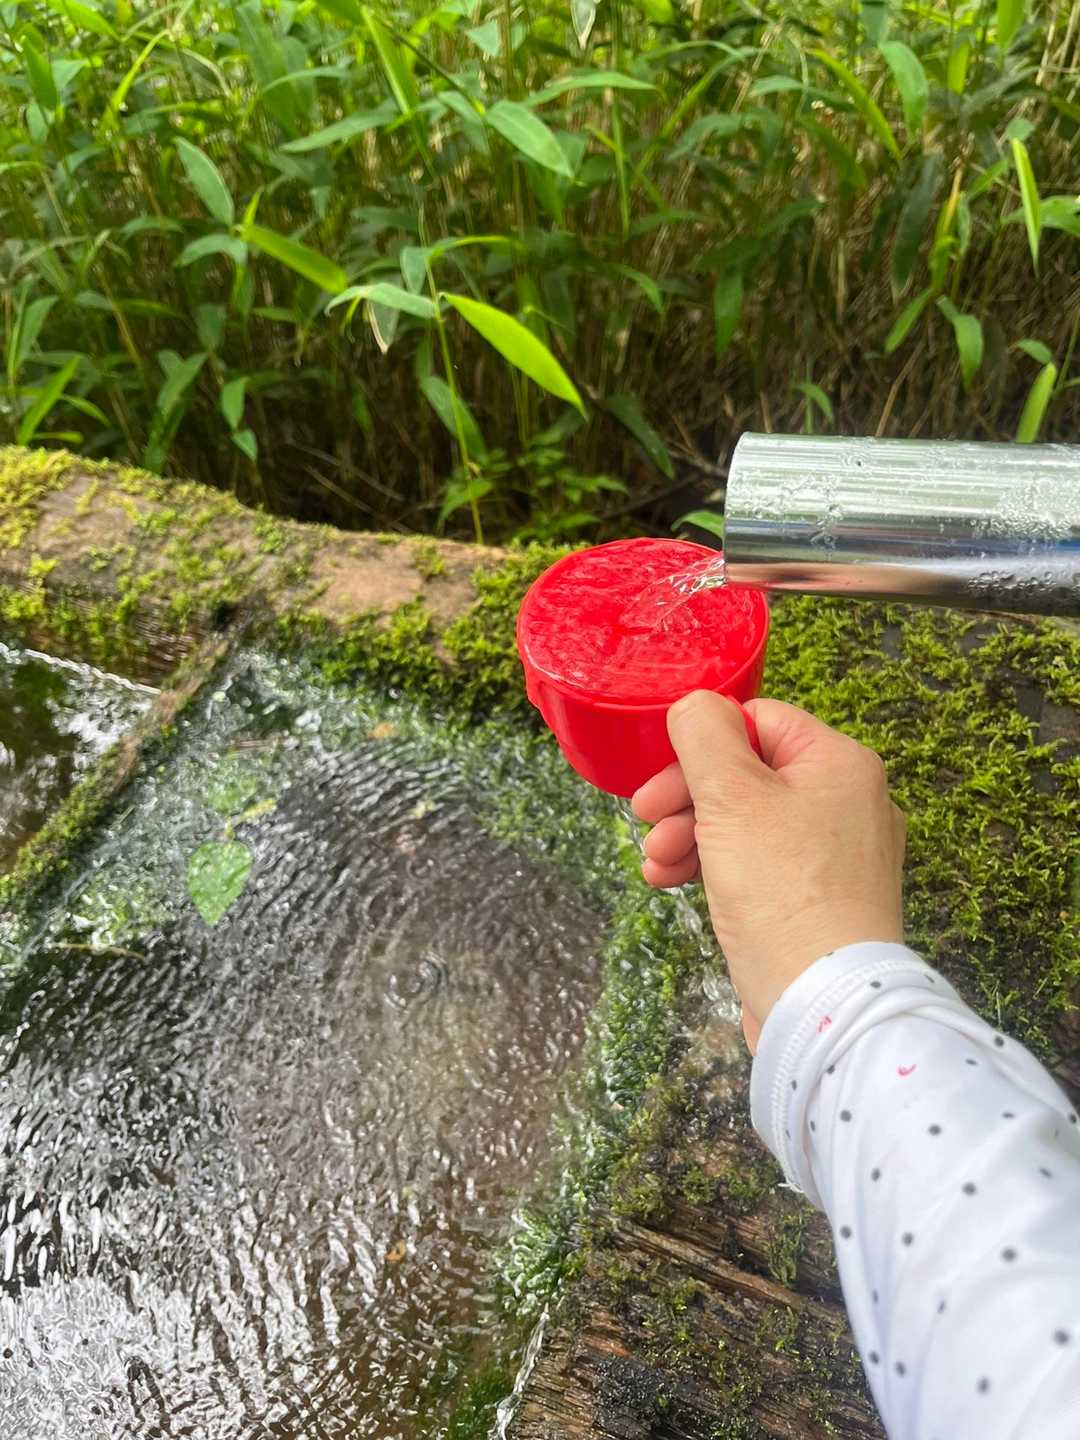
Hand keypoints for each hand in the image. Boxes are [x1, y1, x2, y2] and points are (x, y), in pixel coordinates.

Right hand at [632, 694, 905, 1046]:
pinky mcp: (821, 902)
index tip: (659, 785)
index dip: (701, 747)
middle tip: (644, 822)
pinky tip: (673, 885)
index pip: (759, 721)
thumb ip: (705, 736)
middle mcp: (850, 802)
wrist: (823, 1004)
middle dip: (687, 798)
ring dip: (690, 835)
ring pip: (748, 822)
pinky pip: (761, 865)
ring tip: (655, 865)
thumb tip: (694, 706)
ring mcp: (839, 857)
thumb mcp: (731, 797)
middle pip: (749, 773)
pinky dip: (716, 868)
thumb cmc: (782, 891)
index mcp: (840, 764)